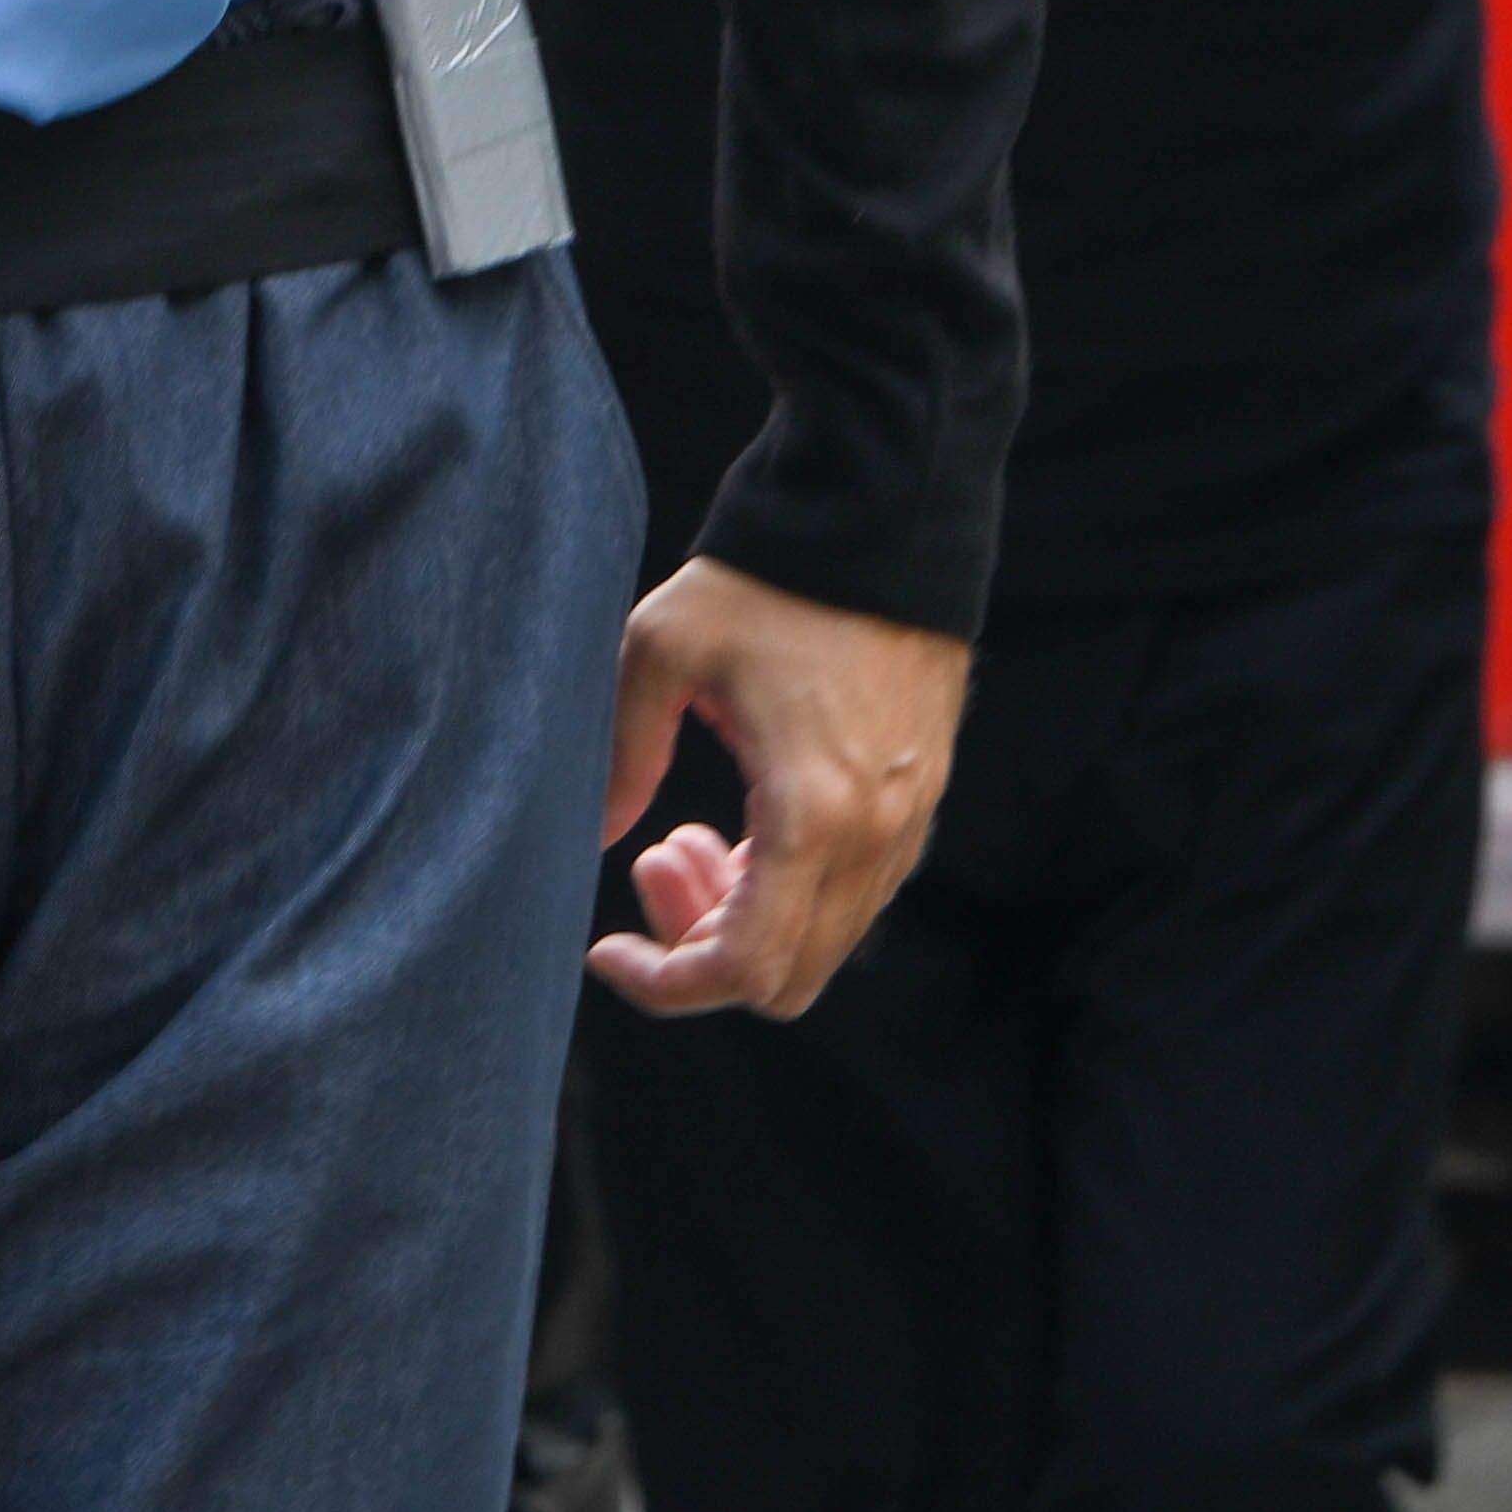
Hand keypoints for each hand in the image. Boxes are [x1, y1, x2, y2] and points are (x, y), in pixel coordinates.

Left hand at [589, 555, 965, 1018]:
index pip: (745, 968)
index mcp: (811, 813)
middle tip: (651, 864)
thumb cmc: (768, 582)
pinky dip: (786, 894)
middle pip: (783, 978)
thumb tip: (595, 835)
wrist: (882, 526)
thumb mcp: (662, 648)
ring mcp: (905, 828)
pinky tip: (738, 829)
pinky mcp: (916, 808)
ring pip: (818, 944)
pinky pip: (848, 900)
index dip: (666, 985)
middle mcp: (872, 839)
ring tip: (681, 837)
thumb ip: (620, 752)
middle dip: (699, 948)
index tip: (607, 950)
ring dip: (741, 918)